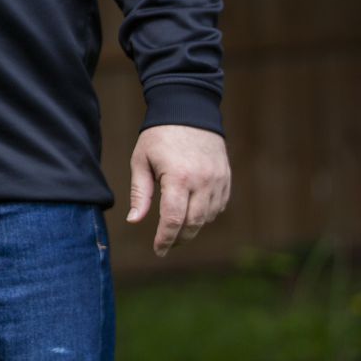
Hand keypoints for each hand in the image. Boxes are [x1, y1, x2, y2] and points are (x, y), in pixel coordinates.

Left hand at [126, 124, 230, 256]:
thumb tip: (134, 221)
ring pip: (208, 218)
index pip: (173, 219)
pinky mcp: (226, 178)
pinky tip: (192, 211)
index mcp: (178, 177)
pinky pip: (218, 206)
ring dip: (193, 227)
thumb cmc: (159, 136)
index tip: (158, 250)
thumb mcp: (141, 161)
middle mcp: (202, 181)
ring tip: (177, 227)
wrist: (188, 111)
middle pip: (194, 223)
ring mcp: (218, 180)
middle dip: (179, 237)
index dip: (165, 239)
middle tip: (166, 243)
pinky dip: (206, 215)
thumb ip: (139, 193)